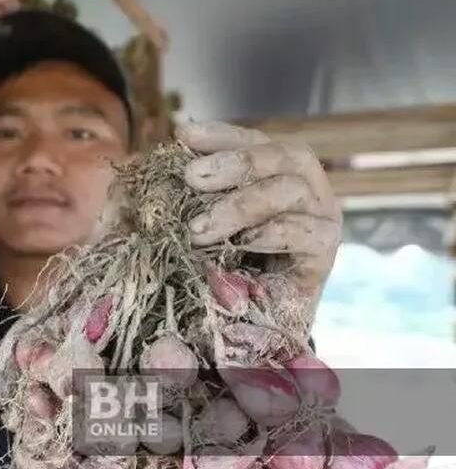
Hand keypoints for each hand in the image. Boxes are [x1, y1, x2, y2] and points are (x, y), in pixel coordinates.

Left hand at [175, 121, 341, 316]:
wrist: (232, 333)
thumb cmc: (204, 272)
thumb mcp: (178, 229)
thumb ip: (170, 198)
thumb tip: (146, 164)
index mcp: (273, 177)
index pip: (255, 141)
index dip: (223, 135)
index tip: (184, 135)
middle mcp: (304, 194)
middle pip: (284, 155)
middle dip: (234, 162)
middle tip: (191, 178)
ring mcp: (318, 223)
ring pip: (292, 189)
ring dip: (241, 205)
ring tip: (199, 230)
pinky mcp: (323, 259)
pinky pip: (307, 233)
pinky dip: (270, 233)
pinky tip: (241, 244)